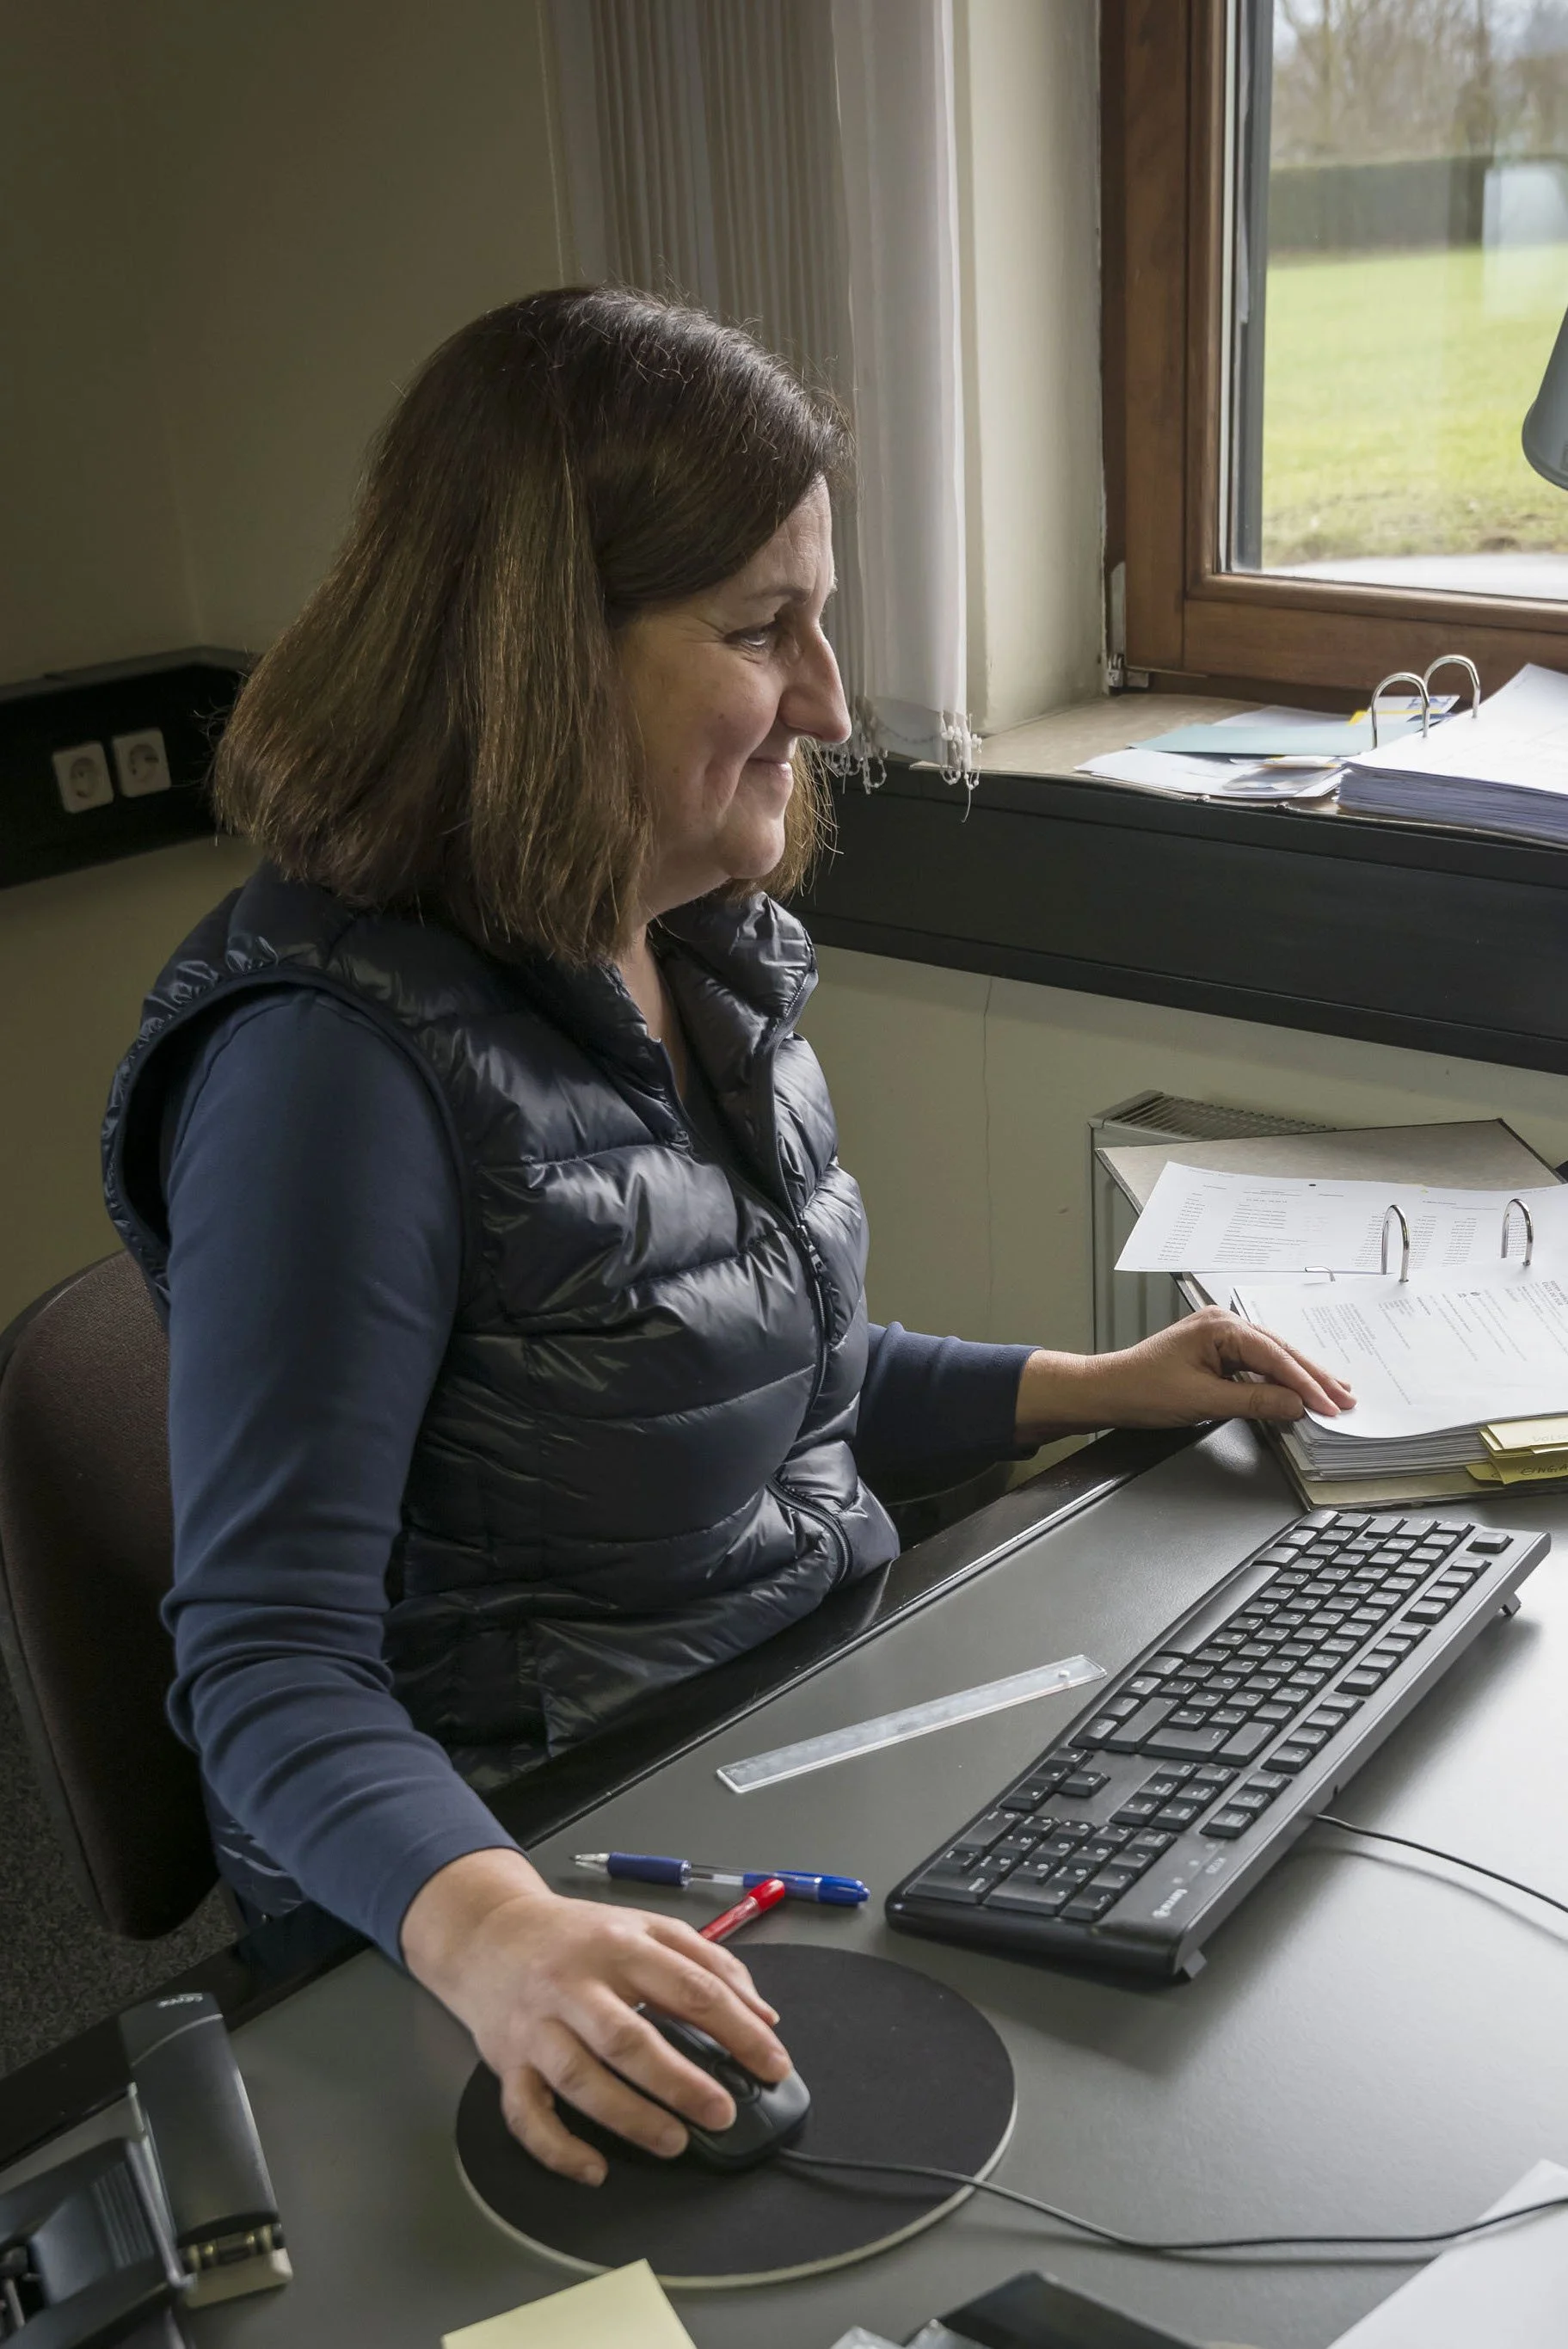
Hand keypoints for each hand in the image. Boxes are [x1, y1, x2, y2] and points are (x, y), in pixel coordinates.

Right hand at [400, 1849, 789, 2184]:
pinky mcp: (507, 2062)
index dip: (739, 2030)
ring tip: (674, 2142)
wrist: (488, 1932)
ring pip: (580, 2078)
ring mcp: (537, 2026)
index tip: (772, 2065)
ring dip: (629, 2116)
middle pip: (628, 2038)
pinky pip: (525, 2113)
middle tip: (722, 2113)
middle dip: (680, 2082)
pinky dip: (558, 2147)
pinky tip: (594, 2168)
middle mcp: (575, 1984)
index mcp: (620, 1945)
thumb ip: (707, 1961)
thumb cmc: (578, 1935)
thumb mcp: (646, 1926)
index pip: (690, 1989)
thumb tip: (762, 2015)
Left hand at [1015, 1306, 1354, 1438]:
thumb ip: (1254, 1401)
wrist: (1108, 1389)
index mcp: (1220, 1327)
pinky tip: (1299, 1391)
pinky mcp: (1217, 1352)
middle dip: (1315, 1376)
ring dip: (1302, 1378)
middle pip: (1280, 1351)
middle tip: (1347, 1398)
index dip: (1306, 1383)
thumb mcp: (1202, 1400)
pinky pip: (1258, 1364)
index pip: (1275, 1355)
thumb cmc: (1143, 1389)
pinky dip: (1280, 1379)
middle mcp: (1224, 1324)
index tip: (1330, 1405)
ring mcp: (1221, 1336)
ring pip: (1273, 1357)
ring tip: (1335, 1393)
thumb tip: (1296, 1404)